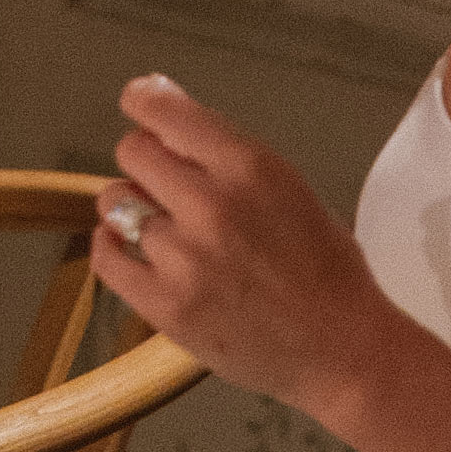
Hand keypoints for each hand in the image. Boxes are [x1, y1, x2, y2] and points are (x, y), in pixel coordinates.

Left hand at [93, 70, 401, 432]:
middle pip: (133, 152)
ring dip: (130, 210)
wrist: (343, 351)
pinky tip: (128, 249)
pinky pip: (107, 258)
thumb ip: (227, 155)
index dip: (144, 101)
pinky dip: (111, 249)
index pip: (167, 111)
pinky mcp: (165, 304)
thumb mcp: (289, 189)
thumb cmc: (326, 272)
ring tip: (160, 228)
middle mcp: (212, 204)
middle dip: (144, 160)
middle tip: (160, 181)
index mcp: (250, 167)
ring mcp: (185, 256)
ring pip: (116, 203)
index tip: (138, 100)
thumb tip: (167, 111)